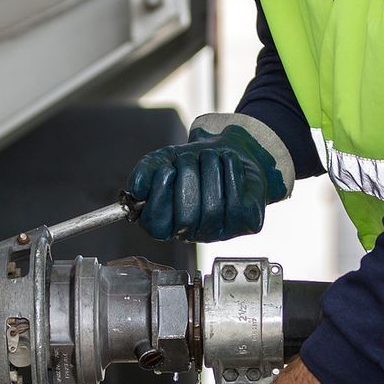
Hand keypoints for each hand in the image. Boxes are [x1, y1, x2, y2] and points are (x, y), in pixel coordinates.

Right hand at [126, 124, 285, 242]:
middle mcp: (194, 233)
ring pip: (212, 209)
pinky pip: (236, 202)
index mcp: (169, 223)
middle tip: (189, 157)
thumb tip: (136, 189)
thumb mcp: (164, 160)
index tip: (167, 170)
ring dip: (209, 171)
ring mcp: (221, 231)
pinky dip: (230, 172)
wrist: (232, 151)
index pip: (156, 226)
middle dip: (187, 178)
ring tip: (209, 156)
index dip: (159, 198)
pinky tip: (227, 161)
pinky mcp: (247, 222)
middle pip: (185, 218)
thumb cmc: (195, 162)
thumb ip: (145, 172)